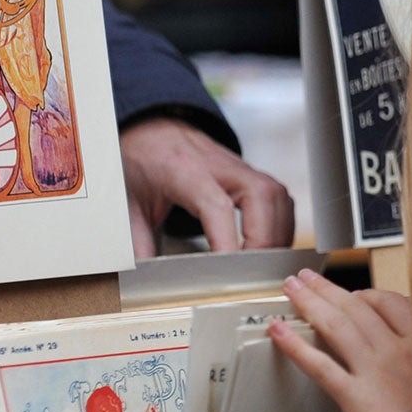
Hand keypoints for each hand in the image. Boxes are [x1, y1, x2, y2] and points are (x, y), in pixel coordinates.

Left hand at [119, 116, 293, 256]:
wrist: (152, 130)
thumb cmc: (143, 164)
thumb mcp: (130, 205)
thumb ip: (137, 243)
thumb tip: (144, 281)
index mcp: (184, 171)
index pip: (216, 206)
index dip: (227, 242)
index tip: (228, 272)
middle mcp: (219, 166)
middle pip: (260, 197)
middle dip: (264, 239)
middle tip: (251, 273)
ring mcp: (240, 168)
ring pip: (276, 197)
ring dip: (277, 234)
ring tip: (262, 265)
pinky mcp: (251, 174)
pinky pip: (279, 199)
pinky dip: (281, 225)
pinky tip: (269, 246)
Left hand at [268, 269, 411, 411]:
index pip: (388, 302)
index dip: (365, 295)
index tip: (353, 294)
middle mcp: (395, 348)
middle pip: (354, 306)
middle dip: (326, 288)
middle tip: (305, 276)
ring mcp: (373, 370)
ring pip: (334, 325)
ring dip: (308, 302)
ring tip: (291, 288)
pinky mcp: (356, 396)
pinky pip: (320, 366)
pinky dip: (295, 346)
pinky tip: (278, 332)